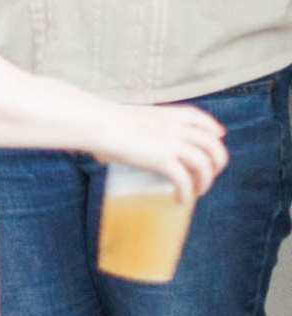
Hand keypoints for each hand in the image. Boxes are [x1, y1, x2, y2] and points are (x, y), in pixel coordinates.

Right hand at [106, 100, 229, 202]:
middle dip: (217, 163)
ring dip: (205, 182)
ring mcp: (172, 144)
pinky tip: (180, 200)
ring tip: (197, 192)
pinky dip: (186, 193)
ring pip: (204, 165)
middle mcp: (178, 128)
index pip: (203, 121)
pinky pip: (184, 180)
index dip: (214, 131)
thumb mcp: (132, 121)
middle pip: (213, 145)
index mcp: (171, 115)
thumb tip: (118, 149)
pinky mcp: (162, 160)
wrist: (98, 124)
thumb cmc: (104, 123)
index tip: (218, 138)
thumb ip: (139, 131)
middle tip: (208, 175)